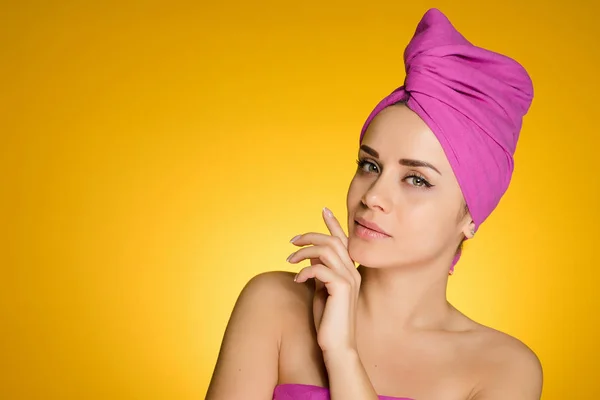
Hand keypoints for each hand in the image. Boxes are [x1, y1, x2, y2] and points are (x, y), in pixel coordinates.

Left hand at [287, 207, 360, 355]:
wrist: (337, 346)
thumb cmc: (328, 322)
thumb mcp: (321, 290)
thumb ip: (320, 271)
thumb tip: (311, 254)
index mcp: (349, 271)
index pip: (343, 241)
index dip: (333, 224)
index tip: (324, 210)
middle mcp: (352, 272)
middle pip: (333, 240)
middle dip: (311, 235)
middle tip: (292, 241)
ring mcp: (349, 279)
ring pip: (327, 249)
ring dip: (305, 251)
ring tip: (290, 260)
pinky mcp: (342, 288)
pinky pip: (320, 268)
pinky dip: (305, 270)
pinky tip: (297, 281)